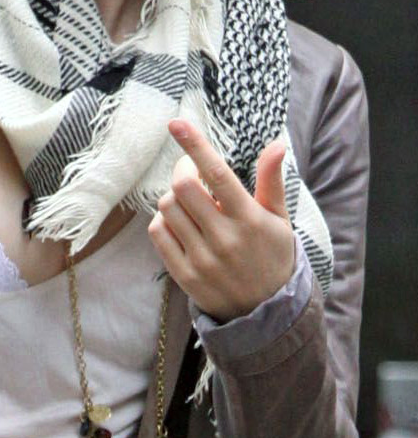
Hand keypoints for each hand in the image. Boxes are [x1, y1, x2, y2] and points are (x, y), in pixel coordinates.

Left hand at [147, 119, 295, 322]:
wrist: (266, 313)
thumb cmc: (273, 255)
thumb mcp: (279, 219)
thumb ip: (271, 181)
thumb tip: (277, 144)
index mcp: (250, 219)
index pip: (217, 173)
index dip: (195, 145)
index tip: (176, 124)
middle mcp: (225, 238)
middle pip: (182, 188)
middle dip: (182, 172)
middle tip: (190, 173)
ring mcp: (202, 258)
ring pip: (167, 208)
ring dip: (174, 198)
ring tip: (191, 205)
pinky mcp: (184, 275)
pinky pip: (158, 234)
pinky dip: (164, 221)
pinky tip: (181, 224)